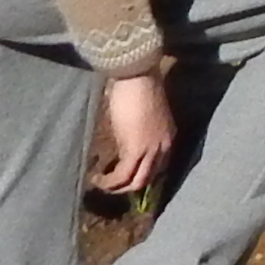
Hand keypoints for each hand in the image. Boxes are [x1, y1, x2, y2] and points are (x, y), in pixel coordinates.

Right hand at [91, 71, 175, 195]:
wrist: (138, 76)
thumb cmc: (136, 87)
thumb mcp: (140, 116)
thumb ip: (135, 132)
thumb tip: (120, 142)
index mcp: (167, 136)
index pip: (159, 166)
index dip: (141, 173)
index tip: (124, 175)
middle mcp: (164, 147)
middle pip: (149, 178)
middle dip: (128, 186)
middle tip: (110, 186)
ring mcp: (152, 150)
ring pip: (137, 181)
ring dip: (118, 188)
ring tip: (101, 184)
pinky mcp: (136, 151)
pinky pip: (123, 176)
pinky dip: (109, 182)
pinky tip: (97, 179)